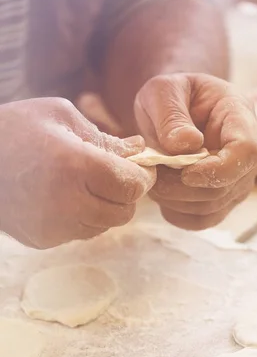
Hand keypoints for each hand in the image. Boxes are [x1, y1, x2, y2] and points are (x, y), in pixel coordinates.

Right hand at [0, 98, 154, 248]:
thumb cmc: (15, 129)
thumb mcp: (61, 117)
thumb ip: (105, 138)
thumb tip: (139, 150)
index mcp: (75, 166)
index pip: (132, 186)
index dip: (142, 176)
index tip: (139, 167)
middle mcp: (67, 203)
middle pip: (124, 212)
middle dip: (125, 194)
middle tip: (113, 175)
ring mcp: (53, 227)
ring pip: (104, 226)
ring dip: (105, 207)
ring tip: (85, 184)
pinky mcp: (42, 240)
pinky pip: (80, 233)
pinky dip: (82, 217)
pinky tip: (64, 197)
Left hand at [134, 73, 256, 229]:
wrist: (175, 110)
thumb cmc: (173, 95)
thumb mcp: (163, 91)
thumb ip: (171, 114)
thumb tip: (187, 145)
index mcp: (241, 119)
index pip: (248, 153)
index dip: (219, 170)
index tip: (185, 173)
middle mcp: (247, 157)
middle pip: (226, 188)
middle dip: (183, 188)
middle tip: (152, 172)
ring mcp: (236, 183)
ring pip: (211, 208)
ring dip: (174, 200)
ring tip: (153, 176)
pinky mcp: (220, 202)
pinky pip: (200, 221)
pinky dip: (176, 213)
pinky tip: (162, 193)